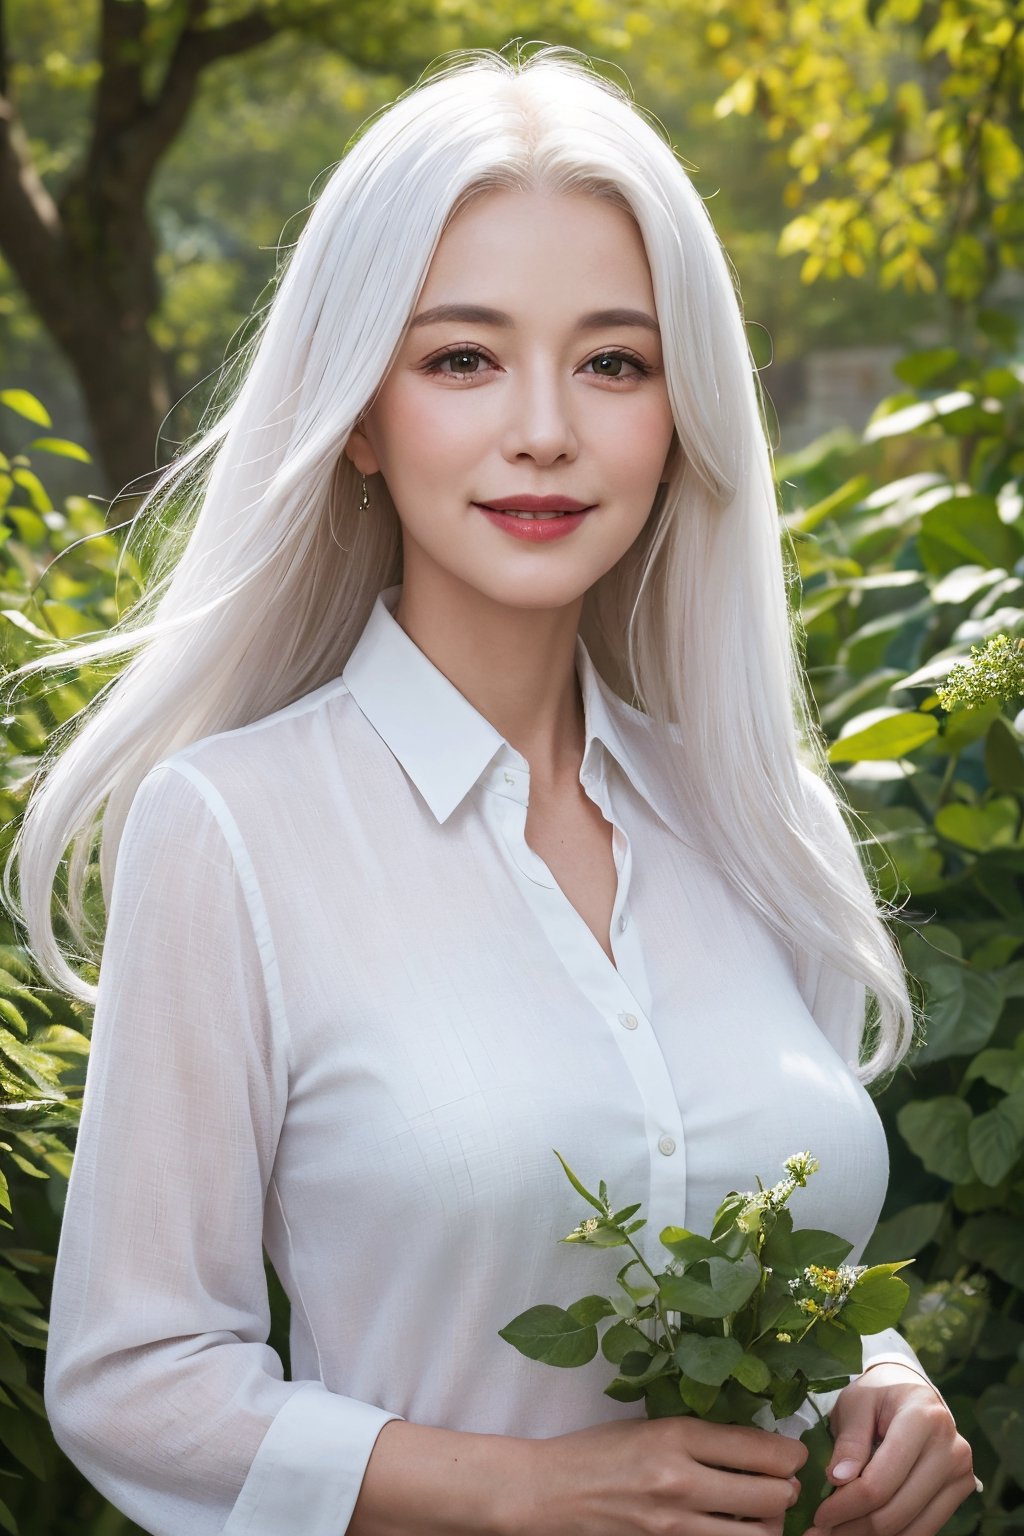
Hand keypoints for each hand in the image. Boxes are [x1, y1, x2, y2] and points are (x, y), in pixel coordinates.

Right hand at [520, 1415, 807, 1535]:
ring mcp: (673, 1527)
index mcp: (676, 1436)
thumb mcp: (650, 1426)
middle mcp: (680, 1481)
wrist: (549, 1492)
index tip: (793, 1455)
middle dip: (787, 1491)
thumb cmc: (599, 1450)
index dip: (792, 1455)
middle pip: (771, 1496)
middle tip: (782, 1486)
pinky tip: (735, 1529)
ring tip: (763, 1514)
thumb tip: (758, 1446)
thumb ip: (701, 1436)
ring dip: (770, 1525)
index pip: (762, 1450)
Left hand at [809, 1362, 976, 1535]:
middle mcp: (950, 1449)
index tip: (820, 1516)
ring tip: (842, 1533)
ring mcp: (961, 1472)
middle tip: (824, 1531)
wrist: (912, 1391)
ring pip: (913, 1527)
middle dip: (856, 1526)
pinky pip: (927, 1527)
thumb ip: (849, 1442)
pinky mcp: (962, 1489)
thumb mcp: (856, 1404)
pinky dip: (896, 1535)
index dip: (846, 1505)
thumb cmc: (879, 1394)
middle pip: (897, 1510)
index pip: (880, 1482)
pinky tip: (868, 1531)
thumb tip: (838, 1480)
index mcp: (922, 1419)